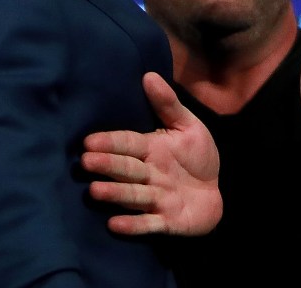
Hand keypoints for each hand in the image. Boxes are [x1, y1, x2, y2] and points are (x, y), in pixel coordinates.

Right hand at [80, 72, 221, 235]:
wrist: (215, 193)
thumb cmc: (197, 156)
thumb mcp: (188, 126)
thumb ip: (168, 104)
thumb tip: (149, 75)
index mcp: (151, 149)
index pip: (129, 143)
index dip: (111, 142)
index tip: (89, 140)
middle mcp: (149, 174)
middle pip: (127, 169)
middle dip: (108, 165)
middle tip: (85, 162)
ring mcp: (156, 199)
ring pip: (134, 195)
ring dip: (115, 193)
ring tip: (95, 191)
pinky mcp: (167, 222)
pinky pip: (149, 224)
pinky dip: (133, 224)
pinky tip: (114, 224)